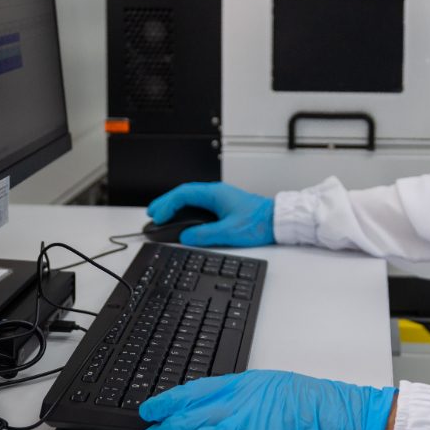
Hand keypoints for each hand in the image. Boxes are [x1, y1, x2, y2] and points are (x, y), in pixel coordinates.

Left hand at [139, 370, 396, 429]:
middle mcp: (242, 406)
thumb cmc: (322, 407)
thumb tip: (220, 409)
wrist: (352, 424)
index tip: (150, 410)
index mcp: (246, 384)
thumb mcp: (277, 386)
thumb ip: (246, 395)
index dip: (167, 402)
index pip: (194, 391)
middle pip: (188, 419)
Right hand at [146, 182, 274, 246]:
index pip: (183, 194)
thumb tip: (185, 236)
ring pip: (190, 198)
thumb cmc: (258, 222)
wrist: (277, 220)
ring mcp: (219, 198)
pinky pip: (198, 204)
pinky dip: (185, 210)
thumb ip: (204, 234)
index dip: (166, 205)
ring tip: (161, 216)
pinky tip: (181, 218)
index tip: (156, 216)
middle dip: (165, 203)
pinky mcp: (223, 205)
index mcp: (215, 194)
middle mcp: (215, 193)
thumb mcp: (229, 232)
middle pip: (183, 193)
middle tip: (152, 213)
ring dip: (174, 206)